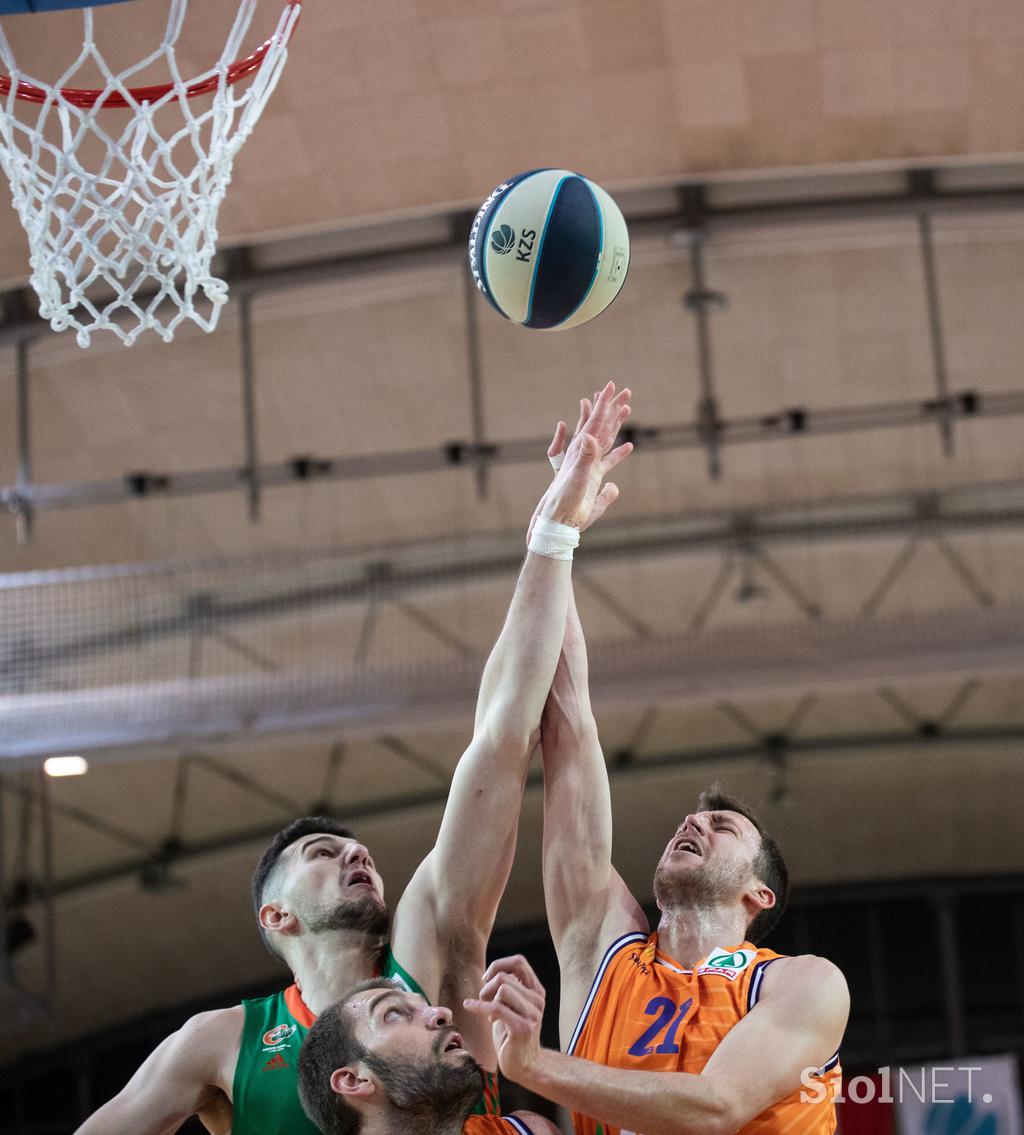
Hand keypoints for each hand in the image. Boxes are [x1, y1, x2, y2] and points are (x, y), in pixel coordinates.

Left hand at [463, 955, 546, 1083]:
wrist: (524, 1066)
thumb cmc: (513, 1035)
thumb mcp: (514, 1007)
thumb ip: (511, 989)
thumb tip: (495, 972)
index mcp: (537, 991)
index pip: (519, 962)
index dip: (499, 965)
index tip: (486, 978)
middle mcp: (538, 1000)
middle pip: (505, 977)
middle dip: (486, 986)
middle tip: (483, 1001)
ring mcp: (532, 1015)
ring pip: (502, 989)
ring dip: (486, 998)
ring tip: (486, 1011)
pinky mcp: (522, 1029)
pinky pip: (496, 1008)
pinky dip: (478, 1006)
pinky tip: (469, 1006)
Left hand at [531, 381, 631, 536]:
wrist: (559, 521)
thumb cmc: (563, 500)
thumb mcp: (576, 477)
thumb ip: (585, 457)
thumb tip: (590, 436)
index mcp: (582, 451)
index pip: (596, 422)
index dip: (603, 404)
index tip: (610, 386)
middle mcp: (586, 454)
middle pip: (603, 425)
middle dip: (614, 408)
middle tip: (625, 391)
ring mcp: (591, 465)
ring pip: (607, 438)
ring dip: (616, 424)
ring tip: (627, 409)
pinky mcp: (594, 479)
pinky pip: (609, 461)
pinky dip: (618, 453)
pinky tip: (628, 447)